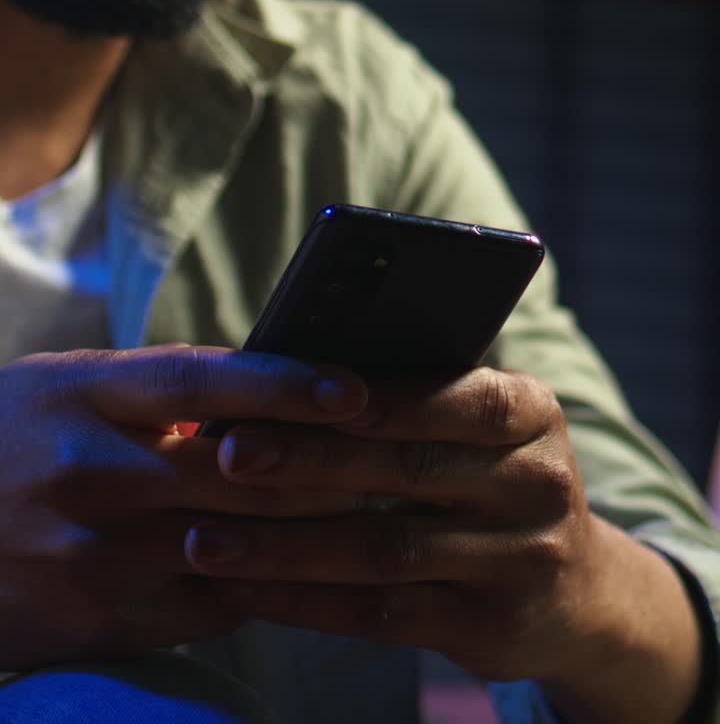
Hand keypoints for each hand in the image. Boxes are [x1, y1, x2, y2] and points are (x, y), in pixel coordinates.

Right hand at [0, 345, 366, 669]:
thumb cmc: (17, 436)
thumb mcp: (72, 387)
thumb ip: (161, 389)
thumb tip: (273, 391)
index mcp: (85, 393)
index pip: (201, 382)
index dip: (285, 384)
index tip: (356, 390)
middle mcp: (90, 472)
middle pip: (239, 477)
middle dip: (331, 473)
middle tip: (403, 462)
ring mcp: (93, 555)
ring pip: (239, 549)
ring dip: (315, 536)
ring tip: (384, 518)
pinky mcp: (100, 621)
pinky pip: (213, 607)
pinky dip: (267, 586)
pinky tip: (311, 571)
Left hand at [187, 368, 703, 723]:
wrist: (578, 590)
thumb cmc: (490, 475)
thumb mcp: (480, 425)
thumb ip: (413, 396)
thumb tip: (290, 371)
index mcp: (530, 411)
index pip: (451, 396)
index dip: (372, 398)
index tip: (290, 390)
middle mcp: (536, 483)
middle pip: (406, 470)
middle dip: (307, 462)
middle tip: (228, 454)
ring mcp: (520, 562)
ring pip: (384, 550)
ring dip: (286, 546)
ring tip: (207, 538)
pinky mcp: (488, 630)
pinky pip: (381, 616)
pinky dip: (306, 602)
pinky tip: (248, 591)